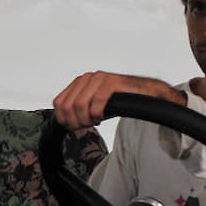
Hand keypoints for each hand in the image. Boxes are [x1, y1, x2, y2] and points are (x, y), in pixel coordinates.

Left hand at [53, 72, 183, 130]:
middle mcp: (87, 78)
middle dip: (74, 121)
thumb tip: (65, 121)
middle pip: (67, 105)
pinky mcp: (111, 82)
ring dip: (86, 119)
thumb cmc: (121, 100)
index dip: (63, 119)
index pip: (58, 102)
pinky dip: (97, 113)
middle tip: (85, 127)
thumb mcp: (95, 103)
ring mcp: (99, 78)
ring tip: (95, 122)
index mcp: (80, 82)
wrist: (146, 93)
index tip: (74, 127)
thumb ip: (80, 107)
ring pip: (80, 104)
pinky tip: (102, 117)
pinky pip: (97, 101)